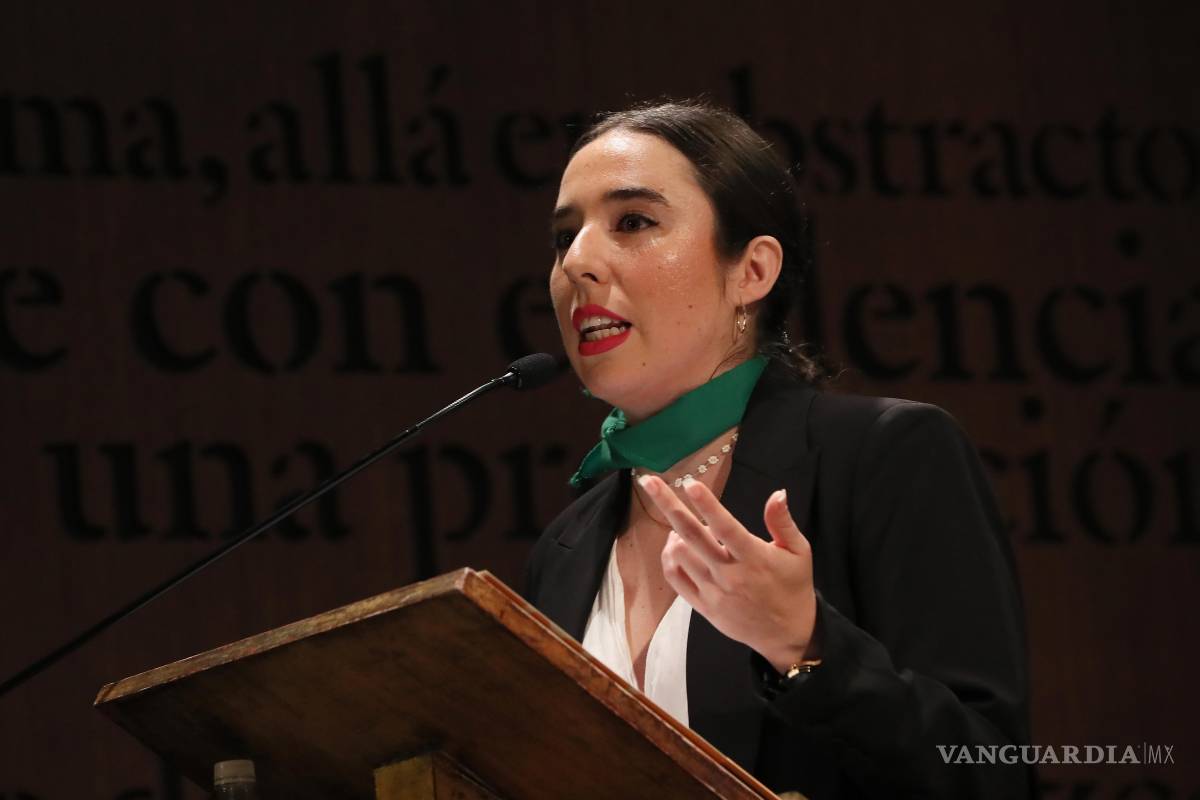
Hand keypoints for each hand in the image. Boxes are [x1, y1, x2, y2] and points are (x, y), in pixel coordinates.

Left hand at [637, 474, 817, 673]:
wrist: (787, 635)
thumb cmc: (793, 587)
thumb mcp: (799, 552)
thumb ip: (783, 522)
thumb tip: (777, 493)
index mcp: (754, 558)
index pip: (725, 527)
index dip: (707, 505)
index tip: (690, 483)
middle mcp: (730, 574)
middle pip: (693, 535)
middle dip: (669, 506)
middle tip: (650, 482)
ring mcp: (714, 592)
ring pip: (681, 557)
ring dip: (672, 533)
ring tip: (675, 518)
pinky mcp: (703, 607)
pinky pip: (677, 579)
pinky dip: (669, 559)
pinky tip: (673, 545)